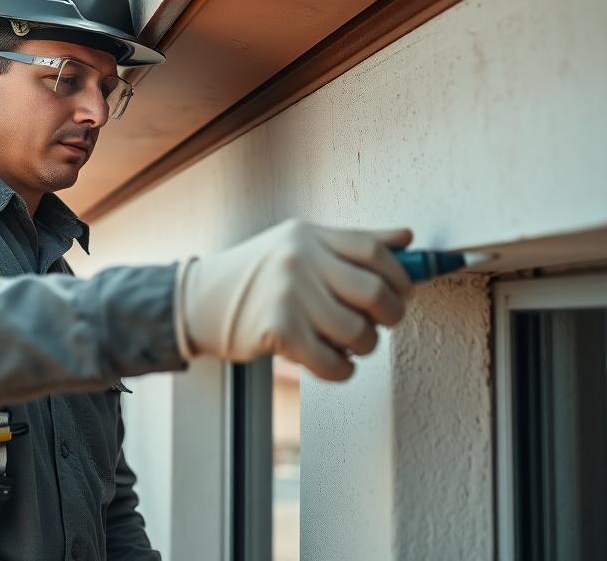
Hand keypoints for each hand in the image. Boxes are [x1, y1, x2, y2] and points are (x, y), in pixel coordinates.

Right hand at [174, 219, 413, 380]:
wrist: (199, 301)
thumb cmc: (257, 276)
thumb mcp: (299, 245)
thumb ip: (351, 243)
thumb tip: (407, 239)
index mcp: (309, 235)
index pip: (374, 251)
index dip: (401, 277)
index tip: (404, 293)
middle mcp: (300, 259)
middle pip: (374, 293)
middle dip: (390, 317)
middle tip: (380, 324)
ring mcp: (288, 295)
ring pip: (358, 333)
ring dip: (363, 347)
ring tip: (348, 344)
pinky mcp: (279, 331)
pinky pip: (333, 362)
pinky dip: (342, 370)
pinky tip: (332, 362)